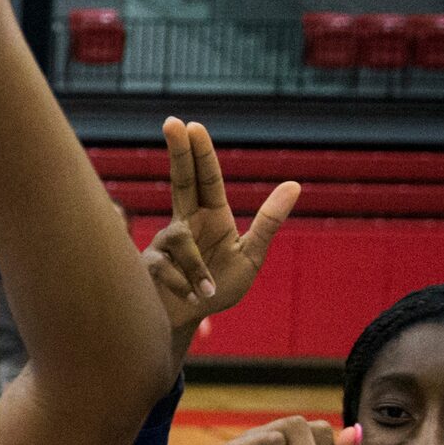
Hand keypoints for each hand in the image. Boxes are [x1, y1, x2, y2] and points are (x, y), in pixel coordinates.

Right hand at [141, 119, 299, 348]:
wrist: (188, 323)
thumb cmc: (218, 289)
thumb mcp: (250, 257)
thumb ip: (267, 223)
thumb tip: (295, 186)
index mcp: (211, 216)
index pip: (205, 178)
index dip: (199, 152)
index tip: (192, 126)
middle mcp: (185, 222)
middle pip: (180, 179)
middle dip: (176, 151)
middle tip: (172, 122)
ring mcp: (163, 241)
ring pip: (179, 239)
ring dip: (195, 268)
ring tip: (207, 292)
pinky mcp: (148, 264)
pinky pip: (166, 267)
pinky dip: (185, 285)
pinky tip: (192, 300)